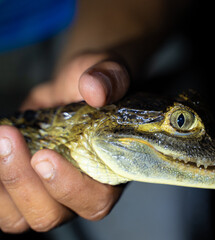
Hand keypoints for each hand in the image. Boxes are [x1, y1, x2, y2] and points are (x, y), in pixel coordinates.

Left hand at [0, 53, 129, 232]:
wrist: (75, 86)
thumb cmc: (98, 84)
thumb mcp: (110, 71)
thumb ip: (110, 79)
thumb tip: (93, 90)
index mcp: (108, 174)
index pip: (94, 202)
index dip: (68, 188)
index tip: (45, 155)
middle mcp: (78, 192)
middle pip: (49, 216)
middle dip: (23, 183)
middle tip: (9, 139)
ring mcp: (48, 193)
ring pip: (18, 217)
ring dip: (4, 181)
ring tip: (1, 136)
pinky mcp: (22, 186)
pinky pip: (0, 203)